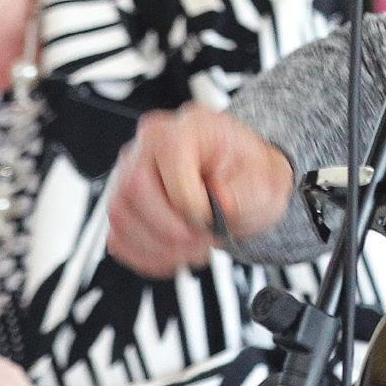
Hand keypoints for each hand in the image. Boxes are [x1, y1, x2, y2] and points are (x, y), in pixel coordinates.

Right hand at [106, 103, 295, 275]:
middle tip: (203, 237)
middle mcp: (147, 147)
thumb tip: (220, 201)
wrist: (244, 188)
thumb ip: (246, 192)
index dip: (191, 203)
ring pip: (121, 218)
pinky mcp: (122, 207)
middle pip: (134, 189)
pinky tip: (176, 253)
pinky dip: (149, 257)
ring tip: (194, 247)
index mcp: (184, 128)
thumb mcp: (266, 181)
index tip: (212, 219)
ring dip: (161, 247)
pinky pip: (119, 239)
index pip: (169, 161)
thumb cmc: (248, 176)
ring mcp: (127, 176)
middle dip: (172, 228)